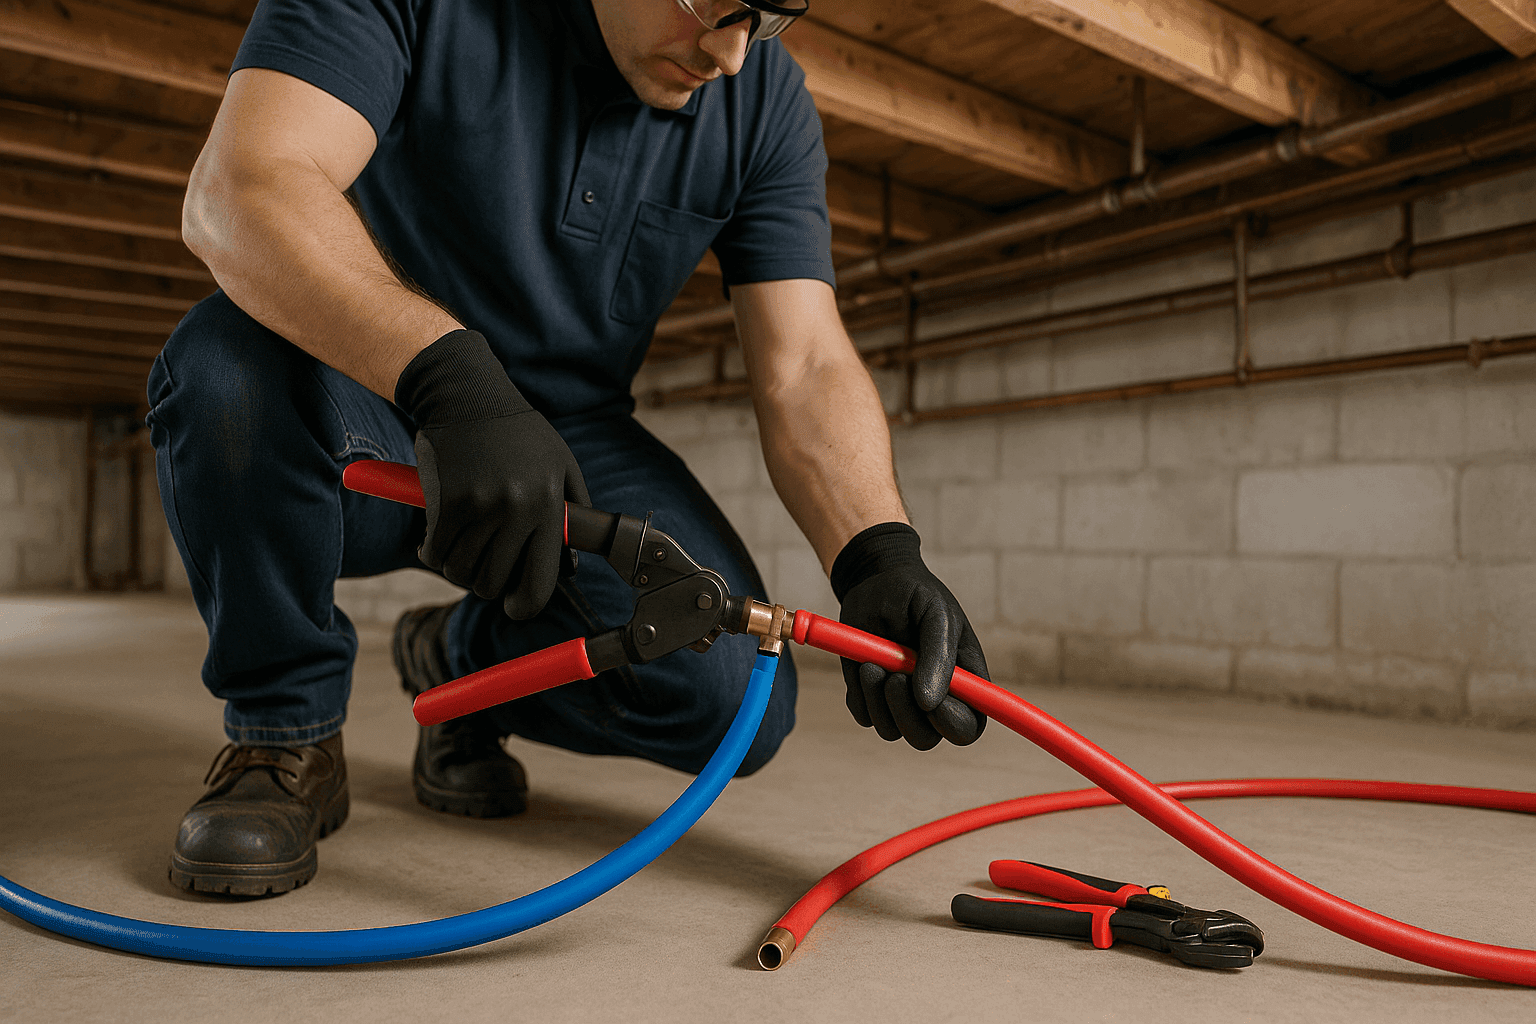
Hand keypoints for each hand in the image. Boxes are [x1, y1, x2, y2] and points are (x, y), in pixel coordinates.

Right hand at [395, 329, 588, 618]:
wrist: (467, 395)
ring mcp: (479, 507)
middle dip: (486, 584)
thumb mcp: (560, 464)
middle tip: (483, 566)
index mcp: (547, 506)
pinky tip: (438, 536)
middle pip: (493, 584)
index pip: (539, 582)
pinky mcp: (446, 502)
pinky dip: (433, 552)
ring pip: (460, 572)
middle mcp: (516, 510)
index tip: (516, 606)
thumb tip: (570, 567)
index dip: (525, 605)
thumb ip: (570, 512)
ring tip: (463, 546)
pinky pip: (435, 552)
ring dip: (458, 567)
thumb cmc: (518, 432)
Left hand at [830, 523, 987, 749]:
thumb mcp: (935, 614)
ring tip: (873, 661)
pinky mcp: (872, 698)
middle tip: (893, 677)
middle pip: (926, 738)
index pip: (969, 726)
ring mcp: (901, 702)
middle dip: (905, 713)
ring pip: (891, 731)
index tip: (930, 703)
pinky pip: (864, 716)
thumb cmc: (913, 594)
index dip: (953, 724)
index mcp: (965, 682)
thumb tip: (929, 704)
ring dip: (878, 698)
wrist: (873, 582)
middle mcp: (935, 699)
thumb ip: (938, 656)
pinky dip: (860, 694)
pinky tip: (863, 664)